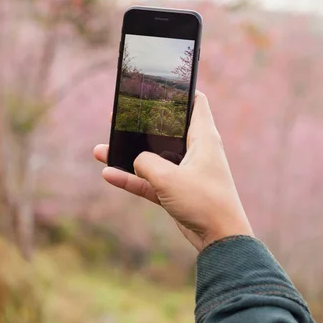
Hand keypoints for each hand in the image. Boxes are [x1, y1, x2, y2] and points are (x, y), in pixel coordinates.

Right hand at [94, 92, 252, 251]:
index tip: (159, 84)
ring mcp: (185, 172)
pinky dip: (132, 179)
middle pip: (166, 129)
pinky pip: (150, 181)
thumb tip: (136, 160)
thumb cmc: (203, 202)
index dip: (179, 91)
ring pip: (153, 157)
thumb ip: (146, 163)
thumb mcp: (168, 178)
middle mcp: (195, 151)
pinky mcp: (177, 191)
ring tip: (103, 148)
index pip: (196, 103)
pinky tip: (108, 175)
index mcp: (203, 138)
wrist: (220, 239)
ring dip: (129, 155)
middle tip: (119, 116)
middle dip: (142, 124)